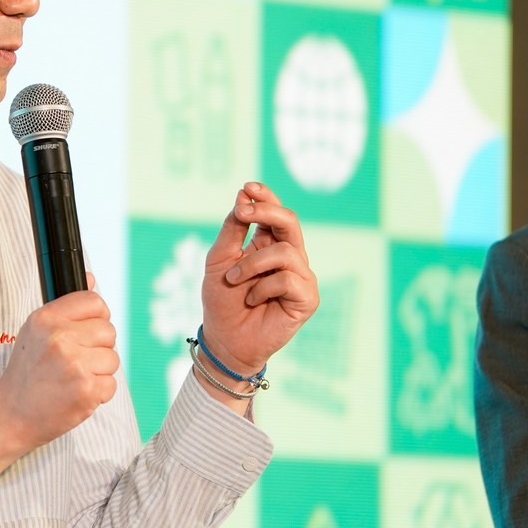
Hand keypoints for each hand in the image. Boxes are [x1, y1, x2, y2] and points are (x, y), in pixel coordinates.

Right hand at [0, 277, 119, 497]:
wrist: (12, 414)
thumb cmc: (27, 372)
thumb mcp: (36, 330)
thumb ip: (66, 307)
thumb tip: (92, 278)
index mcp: (46, 318)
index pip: (95, 302)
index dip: (96, 317)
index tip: (86, 332)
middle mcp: (60, 338)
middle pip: (109, 331)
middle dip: (98, 347)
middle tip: (75, 362)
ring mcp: (74, 365)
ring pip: (113, 359)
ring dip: (99, 371)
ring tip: (73, 379)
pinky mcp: (86, 391)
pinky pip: (112, 385)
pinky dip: (98, 393)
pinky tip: (76, 394)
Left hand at [200, 182, 318, 376]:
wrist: (224, 340)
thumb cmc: (221, 300)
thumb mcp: (219, 260)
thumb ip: (233, 230)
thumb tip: (243, 197)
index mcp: (269, 245)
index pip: (275, 213)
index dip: (266, 197)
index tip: (247, 187)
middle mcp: (290, 257)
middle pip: (291, 222)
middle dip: (267, 212)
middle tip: (243, 212)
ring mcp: (301, 277)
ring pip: (286, 252)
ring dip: (252, 264)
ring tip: (233, 280)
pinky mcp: (307, 299)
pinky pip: (288, 279)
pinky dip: (263, 287)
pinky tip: (252, 300)